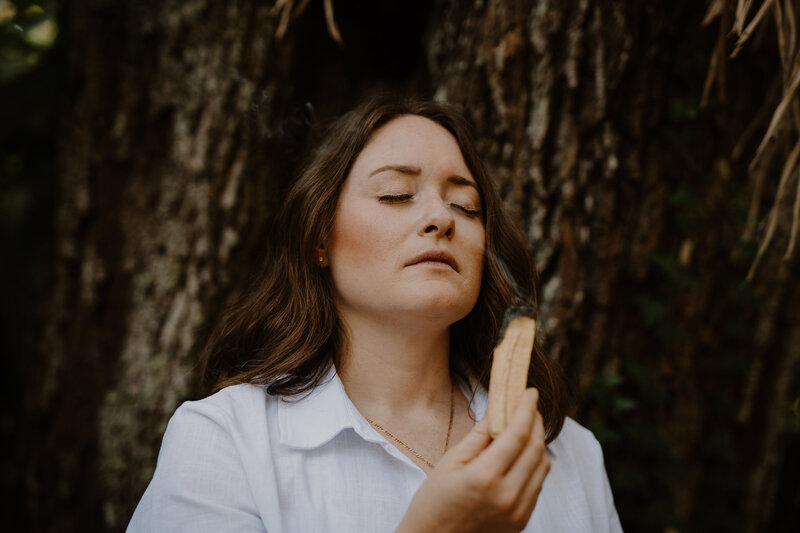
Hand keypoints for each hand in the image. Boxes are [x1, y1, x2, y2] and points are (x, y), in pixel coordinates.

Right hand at [396, 388, 549, 532]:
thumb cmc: (433, 500)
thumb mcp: (450, 461)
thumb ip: (479, 435)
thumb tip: (498, 409)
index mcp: (484, 477)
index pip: (517, 434)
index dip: (526, 409)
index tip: (529, 392)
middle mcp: (507, 496)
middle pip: (535, 448)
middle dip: (535, 421)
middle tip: (528, 405)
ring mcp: (517, 512)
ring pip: (542, 466)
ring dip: (537, 442)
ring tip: (524, 427)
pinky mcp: (521, 520)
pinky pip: (537, 484)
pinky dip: (534, 463)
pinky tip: (521, 453)